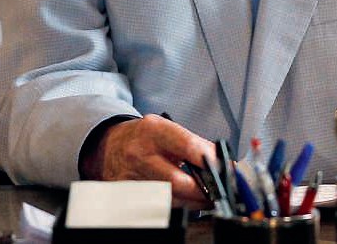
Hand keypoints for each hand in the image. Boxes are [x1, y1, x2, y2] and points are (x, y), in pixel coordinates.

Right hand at [87, 115, 214, 204]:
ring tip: (204, 198)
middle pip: (179, 181)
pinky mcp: (127, 192)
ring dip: (193, 202)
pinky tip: (183, 200)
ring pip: (171, 199)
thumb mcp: (166, 130)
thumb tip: (225, 165)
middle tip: (217, 193)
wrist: (109, 145)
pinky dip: (176, 205)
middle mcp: (140, 152)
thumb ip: (195, 145)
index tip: (227, 172)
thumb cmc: (145, 138)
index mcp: (154, 130)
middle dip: (203, 192)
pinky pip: (159, 206)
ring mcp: (131, 175)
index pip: (188, 147)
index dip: (212, 162)